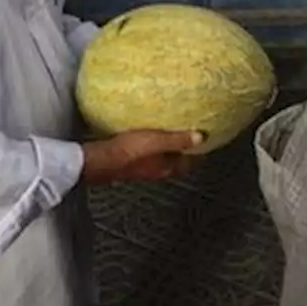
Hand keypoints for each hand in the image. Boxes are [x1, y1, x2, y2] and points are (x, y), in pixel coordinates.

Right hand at [80, 129, 203, 183]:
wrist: (100, 160)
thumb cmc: (128, 151)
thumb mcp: (156, 141)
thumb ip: (177, 140)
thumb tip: (200, 138)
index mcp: (166, 167)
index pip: (189, 163)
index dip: (199, 153)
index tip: (206, 143)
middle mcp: (157, 171)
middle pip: (178, 162)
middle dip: (186, 151)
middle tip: (192, 137)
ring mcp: (144, 168)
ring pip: (164, 159)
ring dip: (171, 149)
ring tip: (174, 134)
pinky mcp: (132, 162)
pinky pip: (151, 155)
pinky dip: (156, 147)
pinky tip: (151, 136)